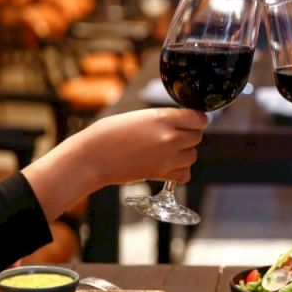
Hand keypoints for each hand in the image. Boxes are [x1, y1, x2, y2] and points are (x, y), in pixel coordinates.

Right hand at [77, 108, 207, 185]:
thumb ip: (164, 119)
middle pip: (197, 137)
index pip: (199, 118)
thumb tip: (182, 124)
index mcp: (163, 117)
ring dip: (184, 153)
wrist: (92, 157)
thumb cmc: (109, 133)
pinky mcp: (161, 174)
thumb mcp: (139, 116)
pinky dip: (180, 171)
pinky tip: (168, 166)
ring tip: (168, 151)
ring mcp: (167, 158)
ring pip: (192, 156)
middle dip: (188, 136)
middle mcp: (169, 137)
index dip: (197, 119)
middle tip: (173, 136)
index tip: (192, 121)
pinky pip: (184, 174)